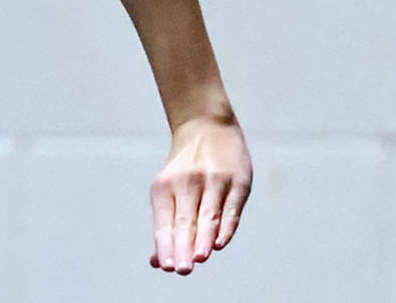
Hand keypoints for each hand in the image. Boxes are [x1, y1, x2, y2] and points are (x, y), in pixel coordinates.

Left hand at [149, 113, 251, 273]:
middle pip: (185, 221)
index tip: (165, 266)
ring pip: (208, 215)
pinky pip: (231, 208)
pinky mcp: (238, 181)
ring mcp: (214, 180)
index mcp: (165, 186)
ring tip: (199, 258)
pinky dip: (226, 227)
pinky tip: (220, 242)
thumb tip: (157, 262)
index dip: (165, 244)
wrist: (206, 125)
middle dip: (183, 246)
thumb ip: (166, 225)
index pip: (165, 221)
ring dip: (203, 238)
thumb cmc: (184, 168)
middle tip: (182, 269)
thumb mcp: (168, 188)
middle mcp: (188, 182)